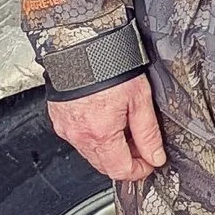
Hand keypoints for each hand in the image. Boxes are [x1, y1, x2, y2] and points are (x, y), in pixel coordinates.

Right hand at [47, 72, 165, 183]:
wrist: (79, 43)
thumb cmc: (107, 64)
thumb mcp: (139, 98)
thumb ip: (148, 132)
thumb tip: (156, 156)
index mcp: (101, 134)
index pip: (121, 171)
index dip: (140, 170)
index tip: (150, 161)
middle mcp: (79, 136)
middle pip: (105, 166)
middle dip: (125, 159)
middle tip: (139, 142)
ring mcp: (66, 129)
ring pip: (91, 153)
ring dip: (108, 148)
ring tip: (122, 124)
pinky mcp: (59, 119)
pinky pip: (78, 138)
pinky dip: (92, 135)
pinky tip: (103, 117)